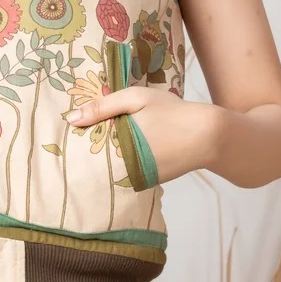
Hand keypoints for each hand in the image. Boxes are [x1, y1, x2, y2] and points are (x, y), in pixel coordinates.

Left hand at [63, 76, 216, 184]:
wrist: (209, 136)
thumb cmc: (172, 112)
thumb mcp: (136, 99)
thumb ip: (102, 107)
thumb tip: (71, 119)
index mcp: (117, 145)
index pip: (86, 147)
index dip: (80, 138)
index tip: (71, 133)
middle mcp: (123, 167)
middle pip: (96, 159)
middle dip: (91, 149)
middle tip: (82, 139)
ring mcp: (135, 178)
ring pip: (110, 167)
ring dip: (107, 157)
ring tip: (99, 144)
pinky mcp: (146, 183)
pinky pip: (126, 173)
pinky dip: (123, 163)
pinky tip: (127, 150)